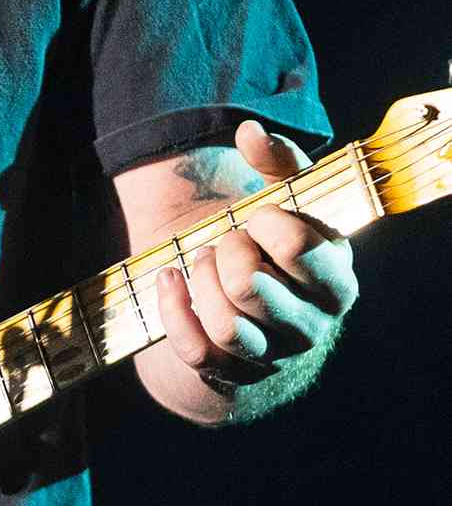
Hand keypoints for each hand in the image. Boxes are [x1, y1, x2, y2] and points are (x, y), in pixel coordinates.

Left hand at [155, 119, 357, 395]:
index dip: (269, 224)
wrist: (247, 304)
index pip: (304, 251)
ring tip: (201, 258)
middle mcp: (311, 326)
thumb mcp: (285, 199)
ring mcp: (271, 355)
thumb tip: (251, 132)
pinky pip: (196, 350)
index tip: (257, 215)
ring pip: (226, 326)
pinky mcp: (230, 373)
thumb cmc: (271, 244)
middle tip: (226, 238)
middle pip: (251, 288)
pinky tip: (169, 279)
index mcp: (336, 280)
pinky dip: (174, 309)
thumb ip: (277, 162)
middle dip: (225, 251)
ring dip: (201, 282)